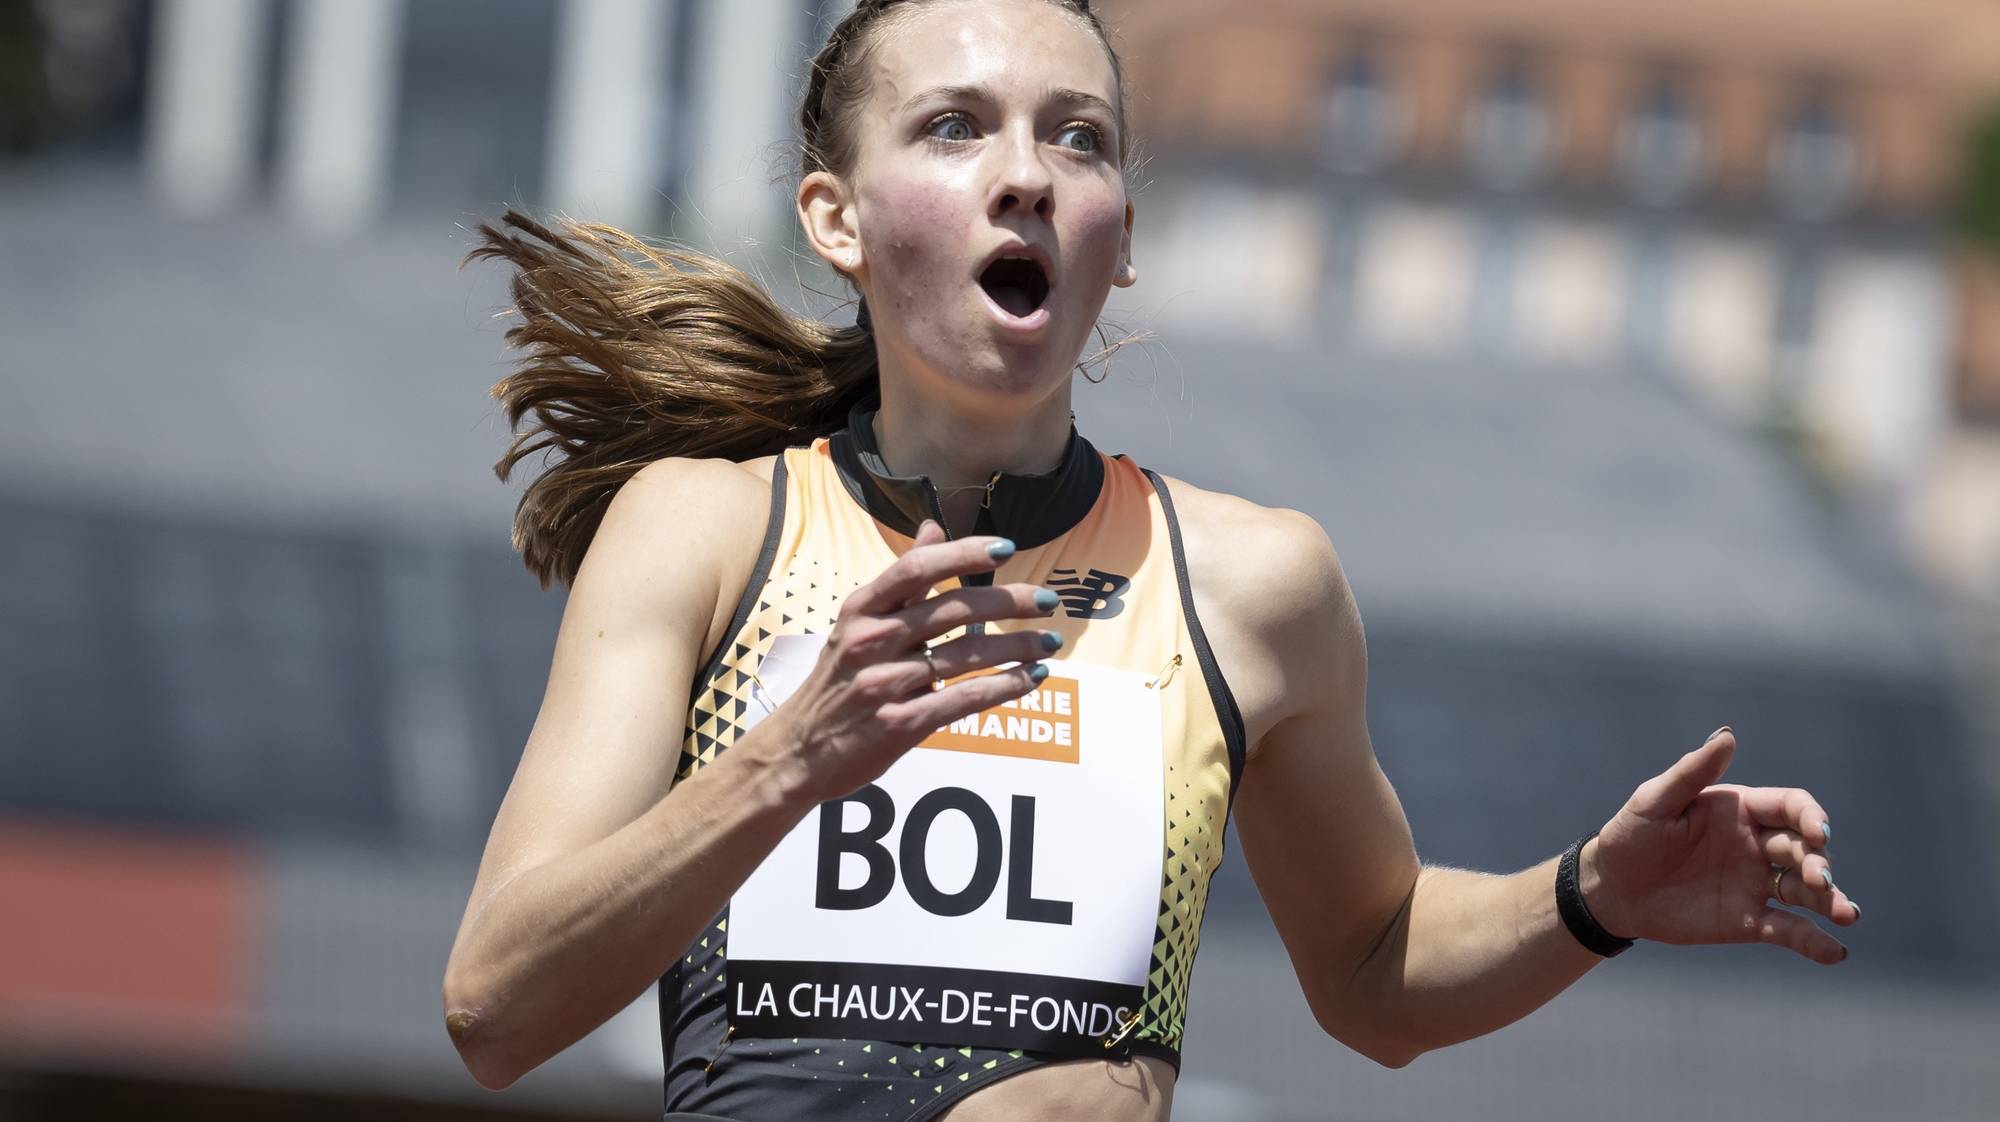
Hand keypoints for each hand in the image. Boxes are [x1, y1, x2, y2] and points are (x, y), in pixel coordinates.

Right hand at [756, 519, 1061, 805]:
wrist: (800, 751)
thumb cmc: (839, 680)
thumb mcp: (859, 623)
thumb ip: (903, 580)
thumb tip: (933, 528)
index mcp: (861, 609)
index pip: (916, 568)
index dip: (963, 554)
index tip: (1006, 548)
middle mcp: (871, 640)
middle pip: (953, 609)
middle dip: (1009, 603)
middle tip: (1048, 601)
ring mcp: (885, 683)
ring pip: (967, 655)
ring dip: (1017, 647)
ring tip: (1050, 642)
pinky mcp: (900, 723)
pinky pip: (965, 699)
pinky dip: (1005, 686)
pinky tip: (1031, 678)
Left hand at [1582, 727, 1858, 964]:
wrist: (1612, 888)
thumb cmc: (1631, 835)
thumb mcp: (1655, 801)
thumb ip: (1692, 772)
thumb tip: (1727, 735)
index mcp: (1741, 810)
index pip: (1791, 807)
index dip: (1811, 817)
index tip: (1816, 832)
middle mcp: (1758, 845)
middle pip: (1804, 850)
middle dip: (1819, 862)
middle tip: (1819, 878)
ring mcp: (1756, 883)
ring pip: (1806, 891)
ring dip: (1832, 901)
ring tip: (1848, 914)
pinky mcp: (1749, 920)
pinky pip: (1789, 930)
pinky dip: (1815, 942)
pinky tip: (1836, 954)